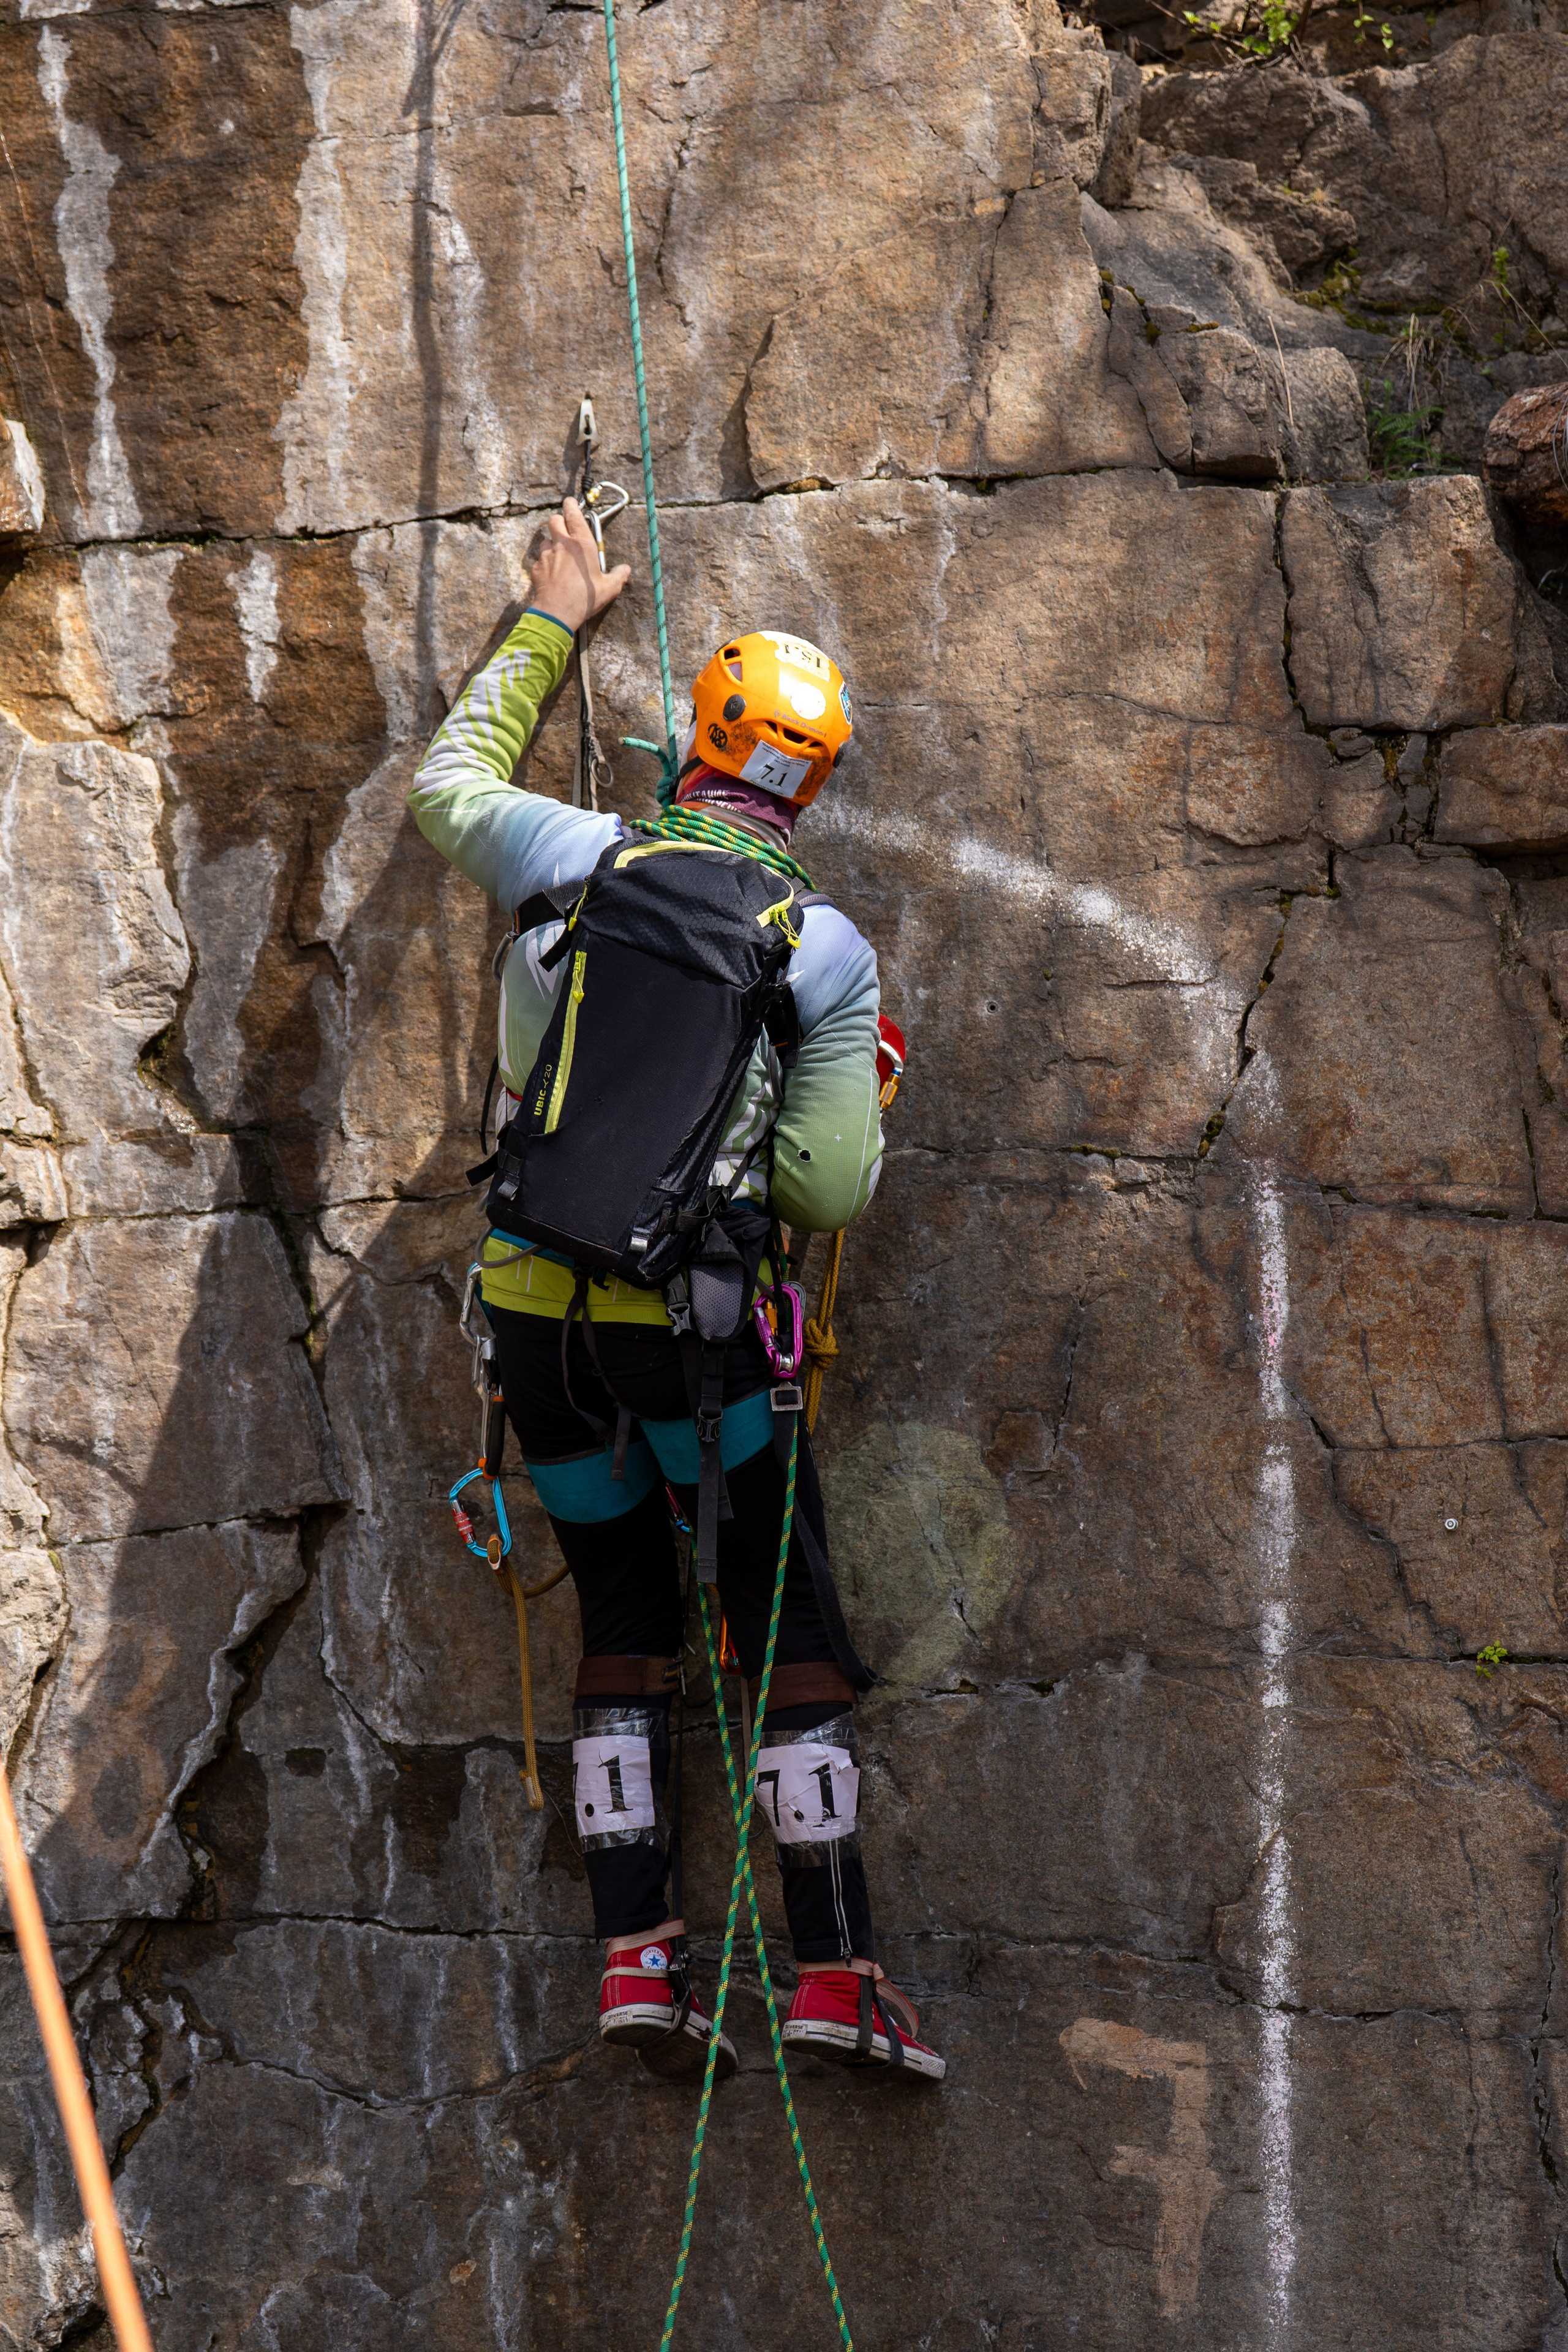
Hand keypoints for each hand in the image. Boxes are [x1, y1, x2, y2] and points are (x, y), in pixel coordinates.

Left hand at [527, 497, 631, 634]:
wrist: (557, 613)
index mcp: (581, 543)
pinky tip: (552, 575)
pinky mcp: (536, 568)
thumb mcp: (608, 588)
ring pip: (545, 540)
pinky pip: (539, 560)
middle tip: (566, 530)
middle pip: (554, 520)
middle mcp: (562, 544)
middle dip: (559, 521)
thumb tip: (626, 570)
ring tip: (560, 556)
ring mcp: (546, 555)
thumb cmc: (585, 598)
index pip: (573, 513)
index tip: (571, 503)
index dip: (571, 505)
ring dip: (552, 544)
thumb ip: (618, 576)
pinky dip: (545, 563)